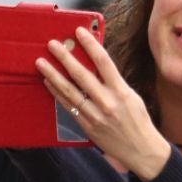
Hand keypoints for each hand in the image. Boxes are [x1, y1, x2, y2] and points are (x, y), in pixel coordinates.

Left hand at [36, 26, 172, 179]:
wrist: (140, 149)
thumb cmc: (137, 120)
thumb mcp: (131, 96)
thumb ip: (113, 81)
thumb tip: (96, 63)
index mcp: (121, 91)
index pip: (103, 61)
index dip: (90, 44)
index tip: (79, 32)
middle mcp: (107, 102)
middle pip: (81, 75)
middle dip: (64, 57)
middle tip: (52, 44)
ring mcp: (95, 115)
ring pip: (69, 91)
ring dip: (53, 74)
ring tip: (41, 62)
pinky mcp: (86, 126)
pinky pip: (68, 106)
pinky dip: (57, 93)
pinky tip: (48, 82)